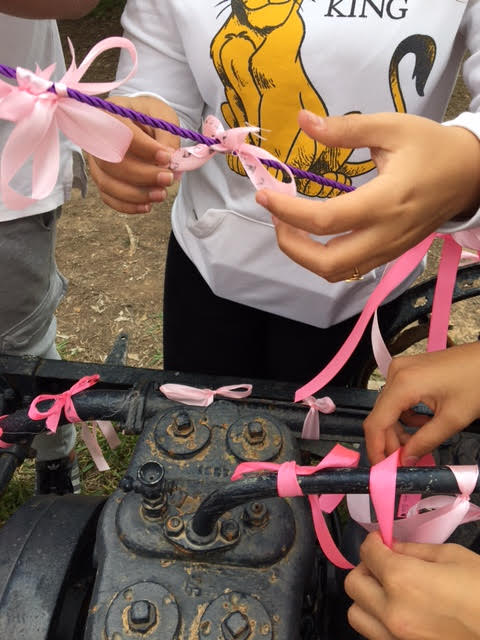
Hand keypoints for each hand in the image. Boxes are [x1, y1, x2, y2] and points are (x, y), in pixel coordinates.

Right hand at [88, 95, 179, 213]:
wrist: (140, 122)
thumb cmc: (150, 117)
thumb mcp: (164, 118)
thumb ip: (167, 137)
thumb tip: (169, 162)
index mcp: (111, 113)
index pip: (121, 132)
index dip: (144, 148)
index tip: (166, 157)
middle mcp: (95, 137)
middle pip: (111, 162)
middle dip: (142, 175)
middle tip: (168, 179)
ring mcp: (95, 159)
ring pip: (107, 183)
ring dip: (136, 194)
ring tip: (161, 194)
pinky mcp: (100, 177)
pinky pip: (107, 196)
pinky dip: (127, 205)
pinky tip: (147, 206)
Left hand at [255, 110, 479, 281]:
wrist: (471, 175)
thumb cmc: (432, 147)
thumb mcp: (391, 127)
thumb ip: (344, 128)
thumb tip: (302, 121)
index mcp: (385, 201)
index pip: (325, 220)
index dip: (287, 211)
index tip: (264, 195)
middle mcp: (385, 235)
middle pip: (328, 263)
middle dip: (291, 246)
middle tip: (276, 217)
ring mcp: (389, 250)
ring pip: (337, 272)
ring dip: (305, 255)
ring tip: (290, 224)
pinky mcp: (390, 254)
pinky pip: (350, 268)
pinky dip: (323, 257)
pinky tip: (313, 232)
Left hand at [345, 532, 479, 639]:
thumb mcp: (453, 558)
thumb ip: (415, 551)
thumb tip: (391, 547)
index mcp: (403, 581)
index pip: (367, 553)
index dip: (374, 543)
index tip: (382, 542)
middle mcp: (392, 613)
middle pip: (354, 584)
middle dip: (367, 569)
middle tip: (386, 564)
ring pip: (358, 615)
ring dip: (368, 599)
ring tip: (390, 592)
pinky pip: (375, 636)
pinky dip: (380, 622)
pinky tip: (402, 613)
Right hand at [363, 342, 479, 464]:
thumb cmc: (476, 382)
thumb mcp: (452, 419)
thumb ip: (425, 442)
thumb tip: (405, 460)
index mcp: (403, 384)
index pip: (376, 423)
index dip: (376, 449)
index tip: (382, 469)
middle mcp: (396, 373)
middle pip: (381, 416)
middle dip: (390, 441)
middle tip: (404, 461)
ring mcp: (400, 370)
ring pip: (388, 408)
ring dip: (399, 430)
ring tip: (416, 444)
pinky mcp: (407, 370)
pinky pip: (397, 398)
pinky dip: (405, 416)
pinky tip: (422, 423)